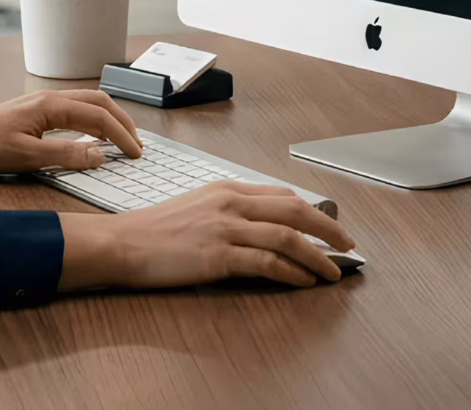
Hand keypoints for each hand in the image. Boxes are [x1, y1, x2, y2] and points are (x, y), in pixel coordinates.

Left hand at [0, 90, 138, 173]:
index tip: (135, 154)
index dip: (121, 136)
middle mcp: (51, 98)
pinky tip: (94, 136)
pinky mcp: (38, 110)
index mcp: (51, 106)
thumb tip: (100, 155)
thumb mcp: (28, 158)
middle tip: (136, 144)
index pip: (98, 117)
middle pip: (99, 102)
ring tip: (122, 139)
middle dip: (122, 122)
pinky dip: (93, 120)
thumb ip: (66, 156)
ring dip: (109, 118)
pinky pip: (75, 109)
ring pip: (88, 103)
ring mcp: (44, 102)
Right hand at [59, 183, 352, 290]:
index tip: (329, 226)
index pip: (281, 195)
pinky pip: (267, 263)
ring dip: (317, 257)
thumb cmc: (154, 230)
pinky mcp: (218, 256)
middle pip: (294, 210)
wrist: (122, 243)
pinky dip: (292, 273)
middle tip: (348, 246)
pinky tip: (304, 282)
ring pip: (287, 238)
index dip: (312, 211)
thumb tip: (262, 228)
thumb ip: (229, 211)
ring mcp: (225, 228)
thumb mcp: (196, 207)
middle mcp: (230, 203)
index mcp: (226, 189)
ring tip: (333, 272)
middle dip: (328, 229)